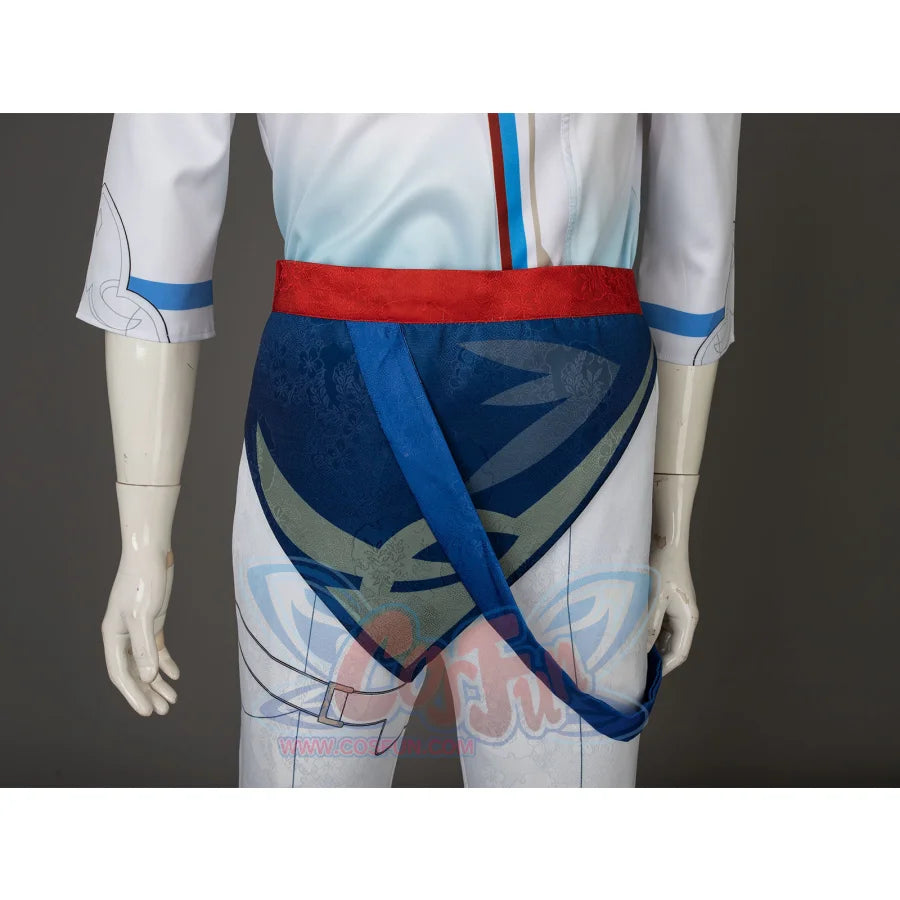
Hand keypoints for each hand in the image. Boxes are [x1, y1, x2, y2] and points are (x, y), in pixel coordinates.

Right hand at [101, 547, 179, 715]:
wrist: (151, 553)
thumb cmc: (143, 581)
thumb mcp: (144, 615)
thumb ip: (145, 646)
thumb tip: (149, 677)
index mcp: (113, 635)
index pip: (121, 673)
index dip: (134, 695)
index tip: (148, 712)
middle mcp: (123, 635)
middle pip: (134, 672)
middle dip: (148, 693)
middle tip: (164, 710)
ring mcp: (138, 629)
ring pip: (147, 663)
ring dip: (158, 681)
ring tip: (172, 700)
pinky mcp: (153, 621)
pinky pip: (157, 649)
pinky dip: (165, 662)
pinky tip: (175, 675)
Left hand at [646, 539, 698, 675]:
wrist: (665, 542)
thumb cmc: (661, 569)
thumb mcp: (654, 600)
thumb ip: (650, 626)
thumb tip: (643, 651)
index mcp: (688, 620)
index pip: (678, 654)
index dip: (664, 668)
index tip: (646, 679)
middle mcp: (685, 618)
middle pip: (672, 648)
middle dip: (656, 660)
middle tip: (635, 671)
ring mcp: (677, 611)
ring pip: (665, 638)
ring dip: (651, 647)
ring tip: (631, 656)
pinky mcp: (668, 603)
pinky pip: (660, 626)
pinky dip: (649, 633)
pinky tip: (633, 637)